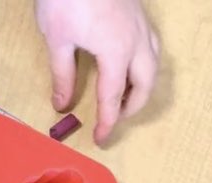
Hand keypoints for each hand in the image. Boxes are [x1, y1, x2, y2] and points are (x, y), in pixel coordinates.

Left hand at [35, 0, 159, 143]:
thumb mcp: (57, 39)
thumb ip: (62, 74)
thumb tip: (62, 104)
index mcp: (116, 51)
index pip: (113, 97)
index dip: (108, 122)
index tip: (102, 139)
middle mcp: (136, 39)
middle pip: (144, 84)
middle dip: (132, 107)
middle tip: (114, 120)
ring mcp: (140, 23)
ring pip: (154, 63)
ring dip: (142, 86)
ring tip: (124, 97)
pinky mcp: (138, 11)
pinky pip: (152, 44)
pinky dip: (145, 63)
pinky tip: (130, 65)